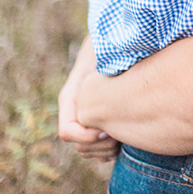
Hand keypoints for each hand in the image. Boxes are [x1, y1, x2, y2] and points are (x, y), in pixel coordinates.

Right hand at [58, 37, 119, 160]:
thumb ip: (106, 66)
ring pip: (86, 150)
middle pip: (79, 145)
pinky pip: (95, 149)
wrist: (108, 42)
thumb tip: (117, 81)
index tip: (107, 130)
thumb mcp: (105, 55)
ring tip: (124, 137)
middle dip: (100, 147)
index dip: (86, 137)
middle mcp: (74, 111)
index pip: (67, 132)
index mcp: (71, 97)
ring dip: (105, 151)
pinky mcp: (94, 122)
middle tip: (121, 137)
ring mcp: (83, 118)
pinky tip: (125, 139)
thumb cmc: (108, 47)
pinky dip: (108, 151)